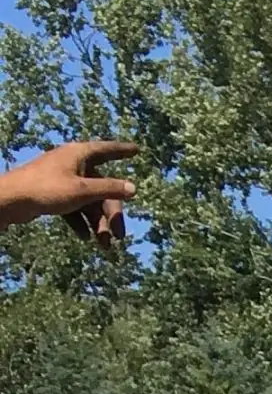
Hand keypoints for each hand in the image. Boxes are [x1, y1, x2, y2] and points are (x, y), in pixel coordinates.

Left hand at [0, 137, 137, 242]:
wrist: (13, 200)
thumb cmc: (47, 189)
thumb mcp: (83, 191)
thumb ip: (110, 189)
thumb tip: (133, 188)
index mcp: (79, 155)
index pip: (106, 150)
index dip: (122, 150)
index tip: (137, 149)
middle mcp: (72, 164)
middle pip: (102, 188)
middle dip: (111, 215)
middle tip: (119, 236)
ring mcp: (63, 179)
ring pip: (90, 201)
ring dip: (98, 223)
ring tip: (102, 245)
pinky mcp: (55, 193)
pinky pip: (75, 207)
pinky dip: (81, 221)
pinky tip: (83, 236)